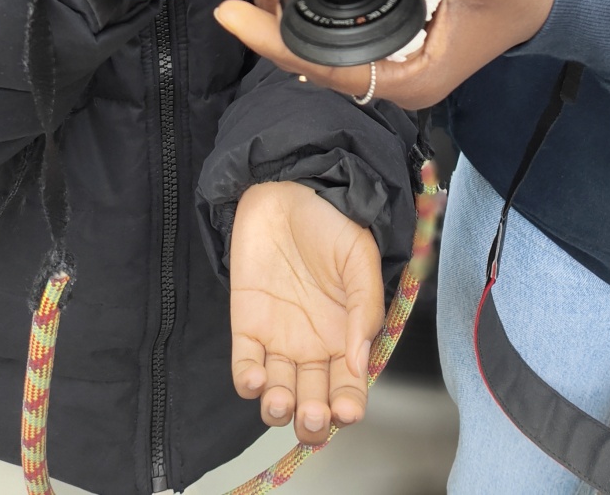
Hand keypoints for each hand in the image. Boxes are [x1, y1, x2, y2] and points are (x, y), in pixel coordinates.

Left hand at [214, 0, 555, 108]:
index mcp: (412, 76)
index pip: (327, 67)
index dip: (275, 42)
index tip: (232, 16)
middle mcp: (393, 69)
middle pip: (312, 50)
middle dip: (270, 8)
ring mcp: (389, 48)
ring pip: (319, 31)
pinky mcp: (388, 23)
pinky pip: (335, 12)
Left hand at [229, 180, 383, 443]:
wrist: (286, 188)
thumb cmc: (330, 221)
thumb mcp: (359, 257)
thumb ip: (365, 308)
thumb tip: (359, 361)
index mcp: (347, 335)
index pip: (350, 387)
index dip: (348, 407)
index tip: (345, 411)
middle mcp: (314, 346)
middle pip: (314, 403)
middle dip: (314, 420)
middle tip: (313, 414)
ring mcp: (279, 340)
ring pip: (279, 395)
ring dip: (278, 409)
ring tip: (280, 400)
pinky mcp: (247, 328)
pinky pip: (245, 367)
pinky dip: (247, 382)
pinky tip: (254, 379)